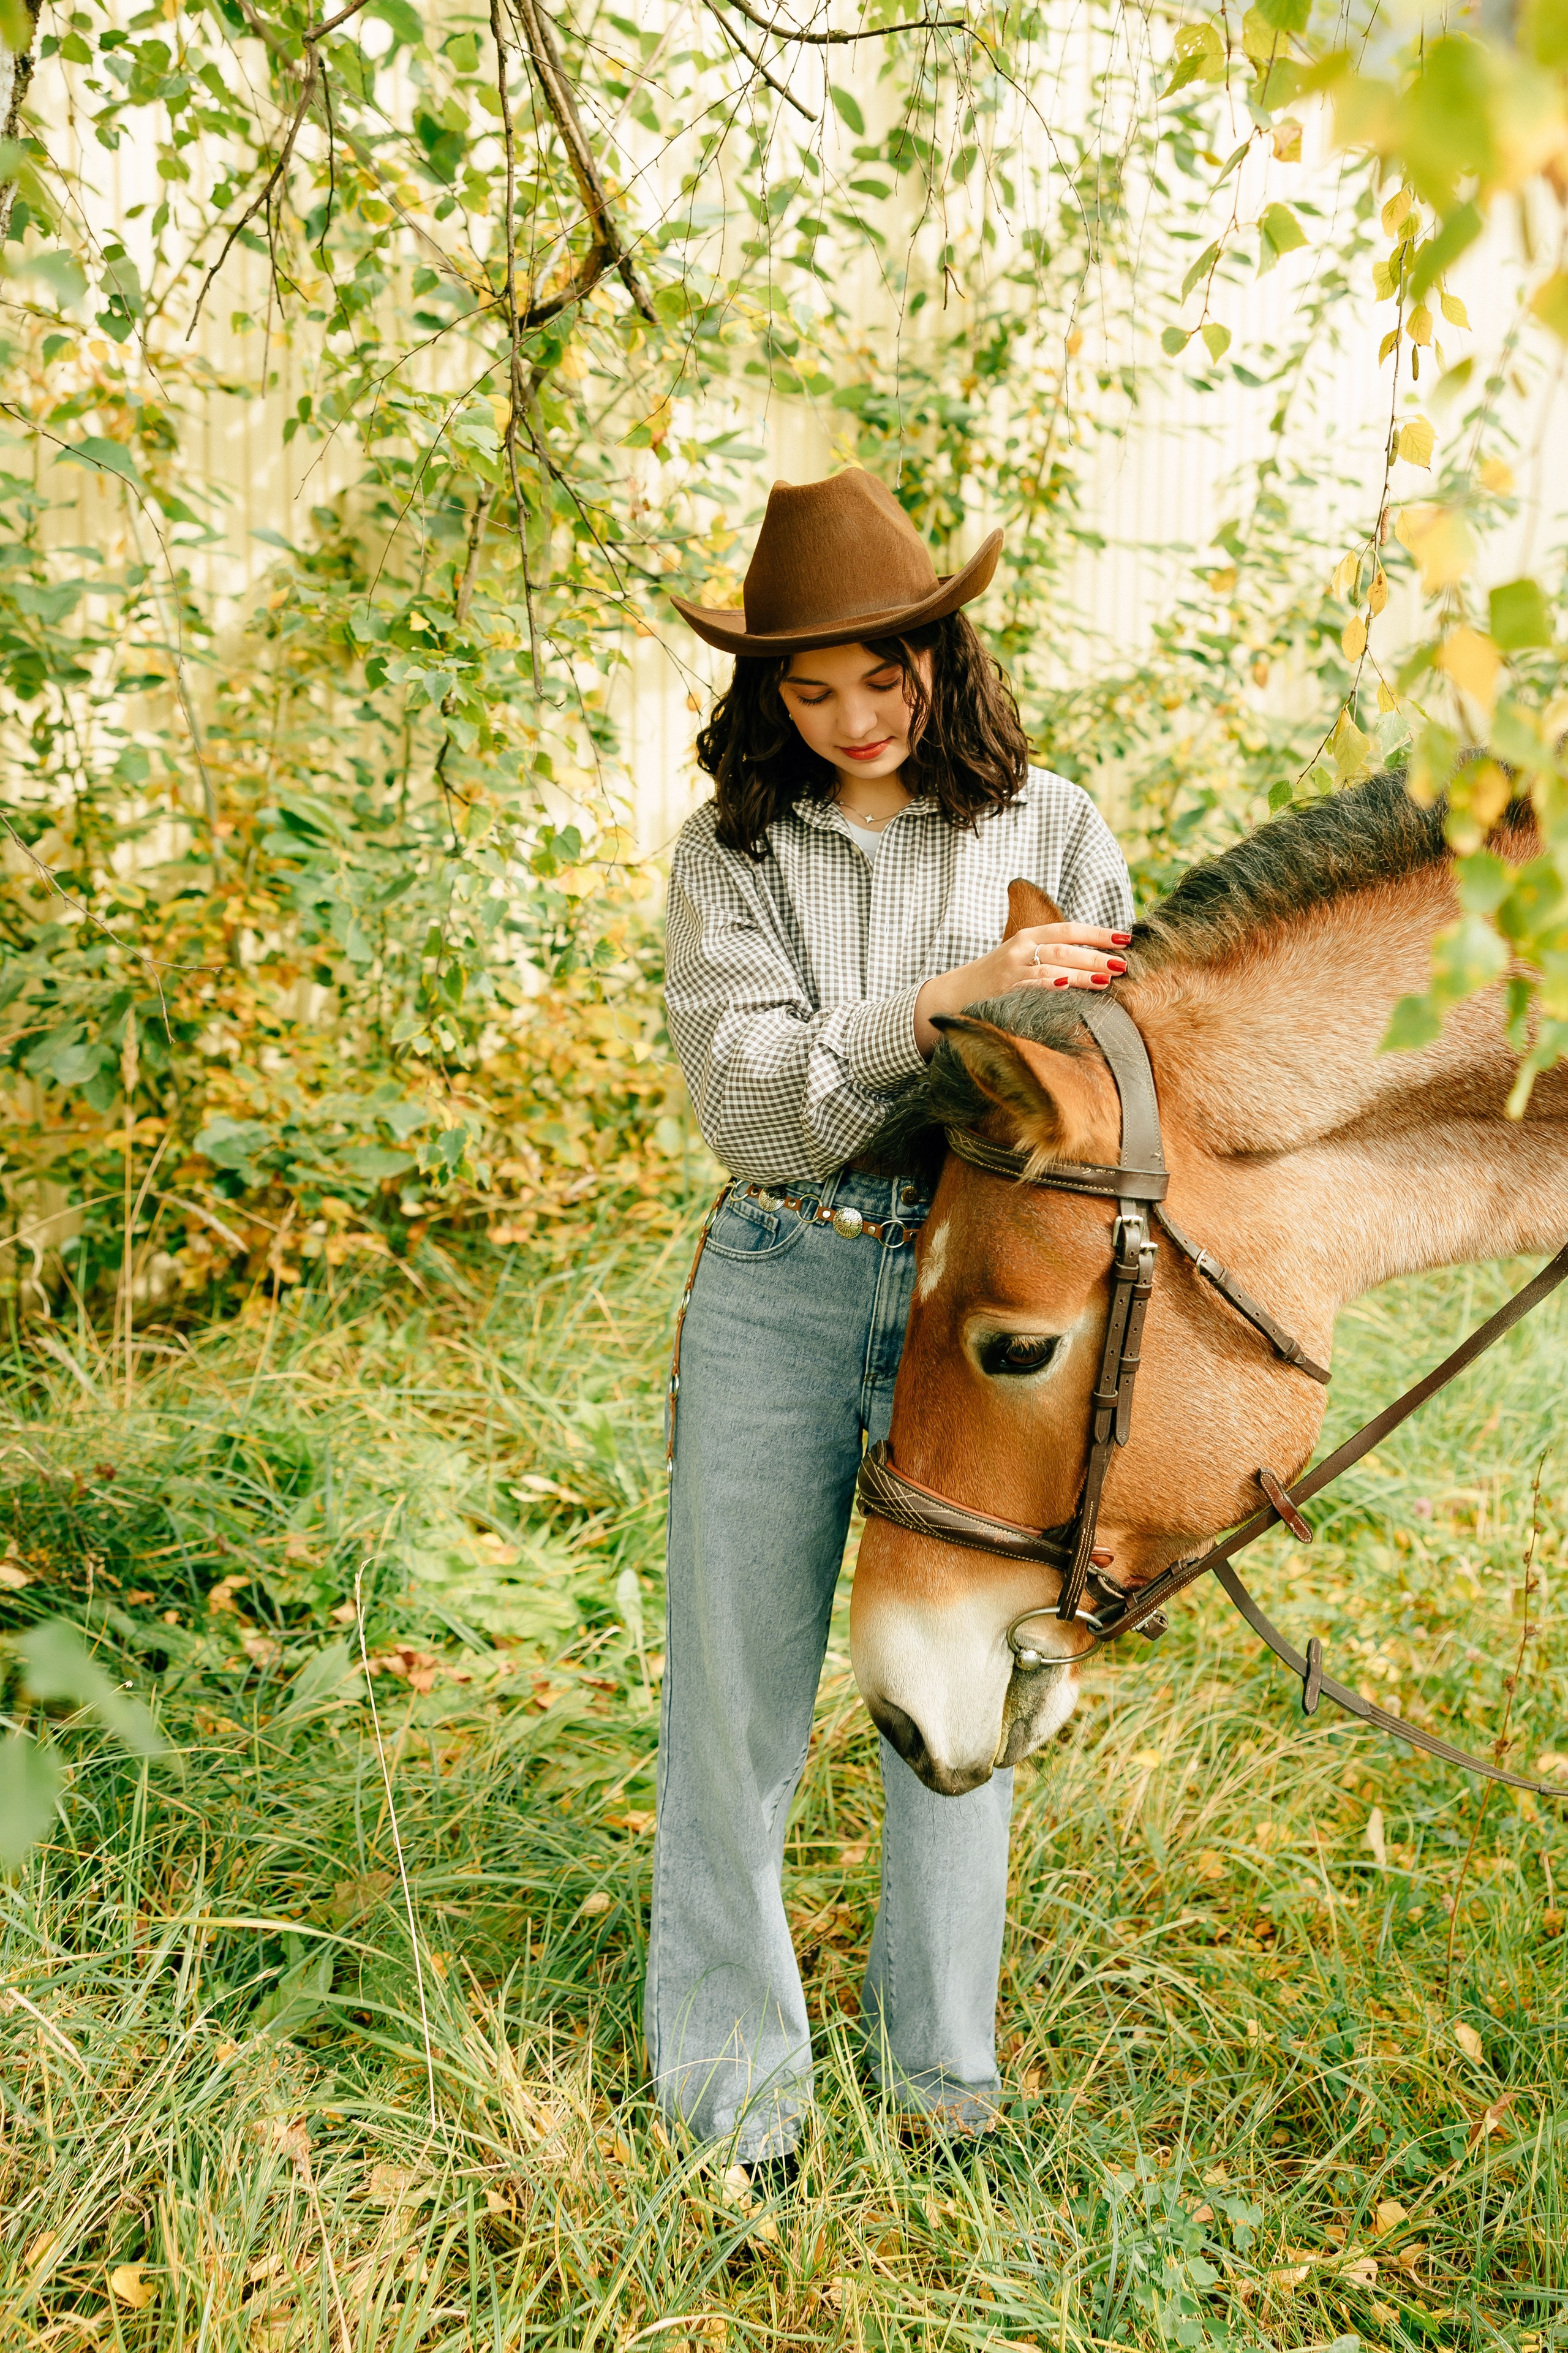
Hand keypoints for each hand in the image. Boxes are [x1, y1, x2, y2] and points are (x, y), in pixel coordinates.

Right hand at [914, 923, 1130, 1056]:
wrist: (953, 995)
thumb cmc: (997, 978)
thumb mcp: (1023, 958)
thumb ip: (1052, 955)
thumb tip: (1097, 959)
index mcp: (1028, 936)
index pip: (1069, 929)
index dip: (1098, 933)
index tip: (1125, 939)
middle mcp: (1020, 948)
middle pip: (1066, 948)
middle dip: (1096, 956)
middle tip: (1124, 965)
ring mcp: (1011, 970)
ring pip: (1052, 966)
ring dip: (1081, 973)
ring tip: (1106, 979)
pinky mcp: (1003, 991)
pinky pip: (1030, 986)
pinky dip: (1048, 985)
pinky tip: (1066, 987)